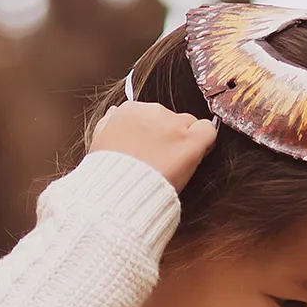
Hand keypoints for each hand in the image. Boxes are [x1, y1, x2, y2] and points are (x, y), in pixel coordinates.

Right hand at [89, 102, 215, 190]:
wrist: (117, 195)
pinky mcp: (190, 142)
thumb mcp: (99, 144)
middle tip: (163, 160)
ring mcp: (173, 126)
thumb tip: (114, 114)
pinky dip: (206, 141)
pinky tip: (199, 154)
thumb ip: (108, 125)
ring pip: (189, 125)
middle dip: (169, 136)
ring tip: (176, 164)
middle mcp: (152, 112)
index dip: (153, 133)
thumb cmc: (106, 176)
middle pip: (170, 118)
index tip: (151, 149)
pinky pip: (208, 132)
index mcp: (129, 111)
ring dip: (185, 141)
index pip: (149, 114)